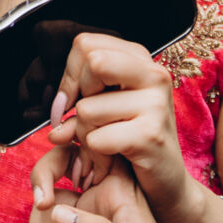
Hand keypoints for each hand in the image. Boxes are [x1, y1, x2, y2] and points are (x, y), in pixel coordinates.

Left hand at [40, 32, 192, 211]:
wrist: (167, 179)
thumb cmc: (131, 137)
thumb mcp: (107, 107)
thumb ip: (80, 99)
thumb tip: (55, 120)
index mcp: (140, 59)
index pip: (86, 44)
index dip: (69, 74)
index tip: (71, 100)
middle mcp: (154, 75)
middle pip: (92, 62)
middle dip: (77, 95)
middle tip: (87, 118)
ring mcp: (155, 104)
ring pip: (87, 108)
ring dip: (83, 133)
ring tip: (103, 142)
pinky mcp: (151, 135)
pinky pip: (96, 138)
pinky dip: (94, 153)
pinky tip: (111, 157)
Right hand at [42, 160, 219, 222]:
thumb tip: (55, 212)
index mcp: (121, 187)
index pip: (91, 145)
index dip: (65, 145)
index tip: (50, 176)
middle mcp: (104, 193)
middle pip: (60, 167)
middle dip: (42, 184)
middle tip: (41, 206)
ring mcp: (91, 215)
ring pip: (50, 203)